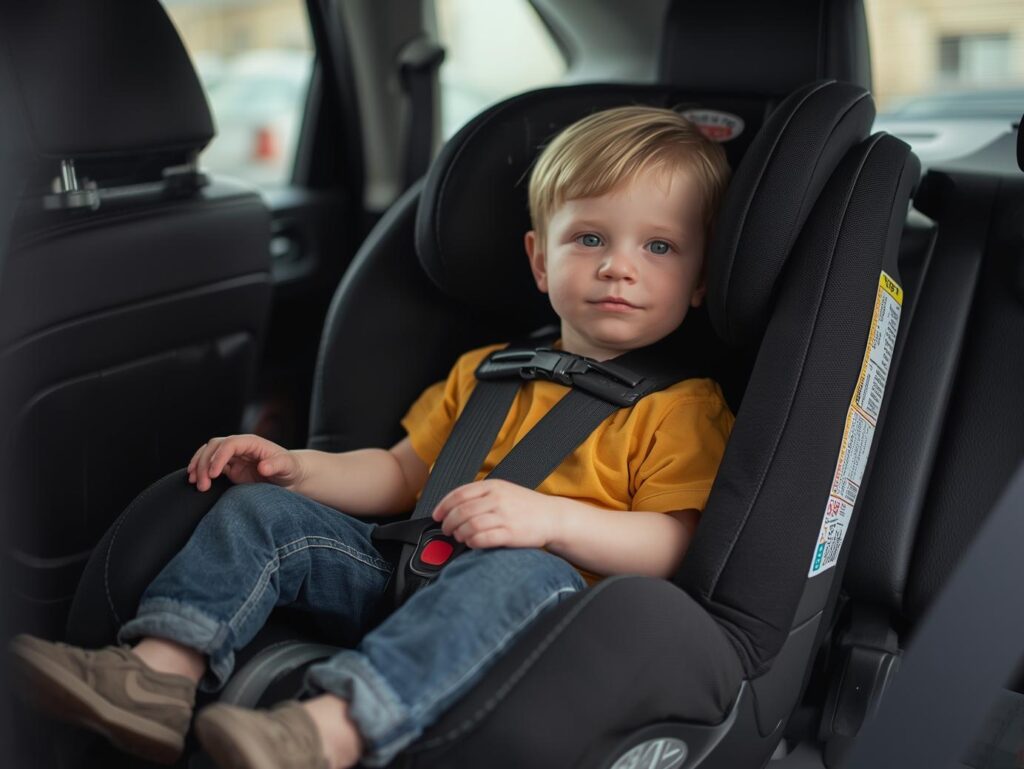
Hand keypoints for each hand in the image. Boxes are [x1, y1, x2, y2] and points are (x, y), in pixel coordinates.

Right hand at [187, 434, 300, 491]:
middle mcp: (240, 447)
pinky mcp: (230, 467)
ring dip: (199, 466)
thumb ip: (276, 465)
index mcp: (252, 442)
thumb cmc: (290, 468)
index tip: (213, 474)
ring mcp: (234, 457)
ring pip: (209, 454)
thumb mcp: (288, 466)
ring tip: (195, 483)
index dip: (219, 457)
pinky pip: (210, 465)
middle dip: (204, 463)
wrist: (290, 476)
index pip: (230, 444)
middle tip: (202, 484)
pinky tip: (196, 480)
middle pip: (214, 447)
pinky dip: (201, 471)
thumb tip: (263, 467)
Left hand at [431, 479, 558, 548]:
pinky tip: (472, 543)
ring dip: (459, 533)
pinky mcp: (511, 533)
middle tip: (446, 530)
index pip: (459, 494)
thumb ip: (481, 495)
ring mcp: (504, 516)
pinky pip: (482, 539)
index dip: (443, 506)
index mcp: (494, 486)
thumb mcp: (504, 491)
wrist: (552, 517)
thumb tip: (454, 507)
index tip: (437, 515)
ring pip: (469, 525)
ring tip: (459, 537)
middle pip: (461, 511)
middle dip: (448, 522)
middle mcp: (498, 499)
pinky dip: (472, 542)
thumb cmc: (526, 506)